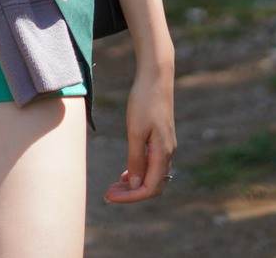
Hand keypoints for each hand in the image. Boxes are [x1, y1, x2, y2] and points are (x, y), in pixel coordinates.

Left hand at [105, 63, 175, 203]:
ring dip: (134, 184)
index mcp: (162, 153)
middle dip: (131, 194)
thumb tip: (135, 185)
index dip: (130, 197)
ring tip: (113, 186)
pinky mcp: (161, 140)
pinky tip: (124, 174)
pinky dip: (138, 172)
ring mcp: (165, 147)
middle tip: (108, 194)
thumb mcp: (136, 131)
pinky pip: (152, 165)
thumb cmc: (144, 101)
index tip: (109, 196)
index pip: (149, 188)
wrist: (156, 77)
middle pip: (153, 187)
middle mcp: (167, 153)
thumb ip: (136, 159)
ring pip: (153, 177)